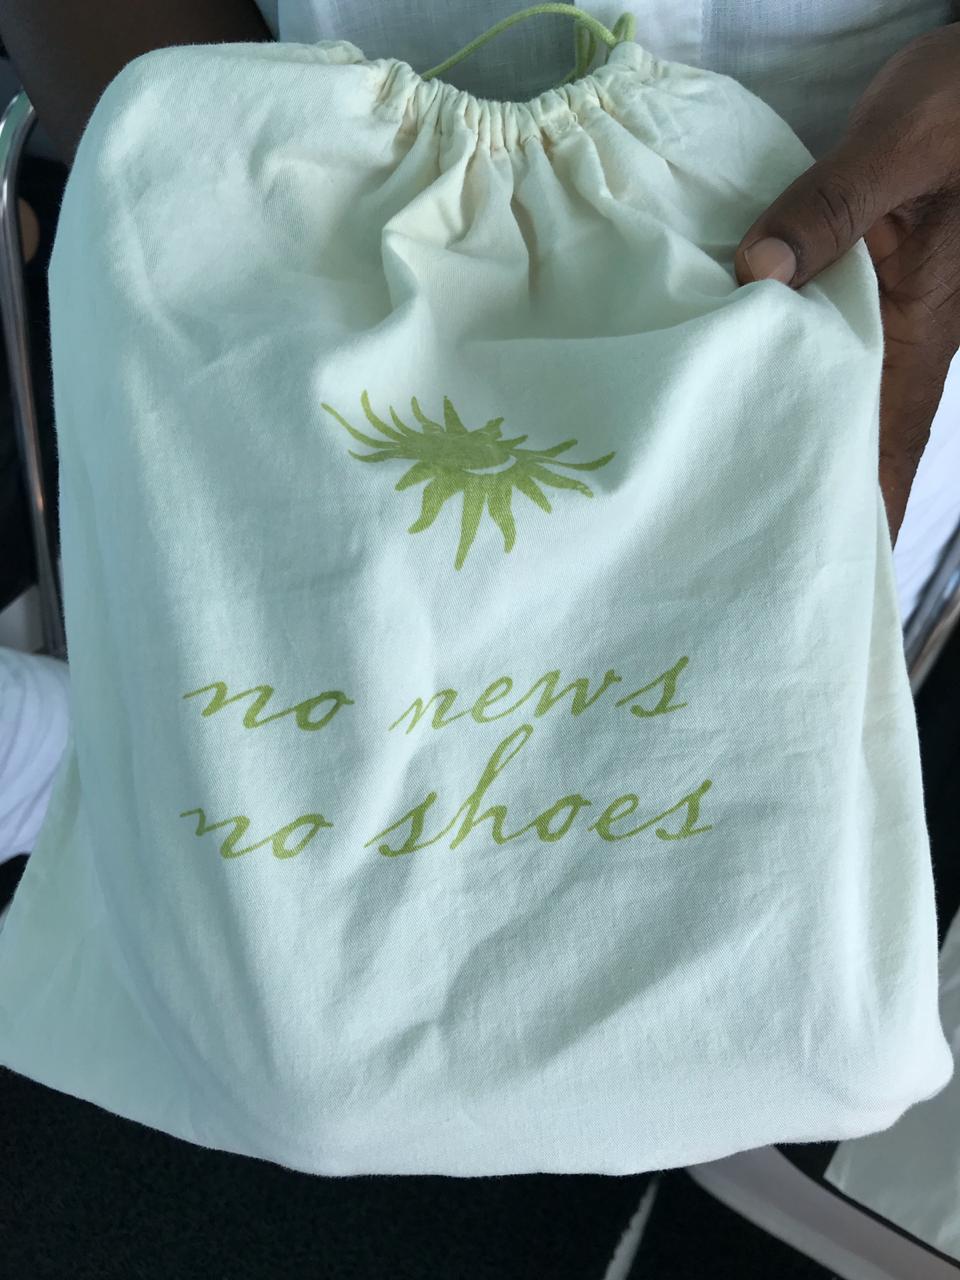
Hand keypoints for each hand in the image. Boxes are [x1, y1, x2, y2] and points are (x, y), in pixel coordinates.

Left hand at [733, 24, 959, 546]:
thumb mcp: (904, 143)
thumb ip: (835, 203)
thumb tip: (758, 272)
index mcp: (922, 327)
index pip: (890, 441)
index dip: (862, 510)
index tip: (821, 575)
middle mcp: (903, 340)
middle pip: (854, 440)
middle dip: (807, 498)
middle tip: (741, 557)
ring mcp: (881, 322)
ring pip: (831, 402)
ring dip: (788, 445)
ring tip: (723, 504)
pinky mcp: (857, 293)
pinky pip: (815, 355)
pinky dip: (777, 383)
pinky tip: (731, 401)